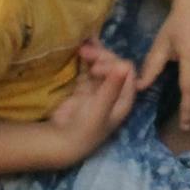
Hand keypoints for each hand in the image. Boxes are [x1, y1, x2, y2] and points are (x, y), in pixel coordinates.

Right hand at [44, 43, 137, 160]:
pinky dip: (84, 60)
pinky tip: (79, 48)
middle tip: (84, 52)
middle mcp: (115, 93)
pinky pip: (87, 70)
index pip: (127, 73)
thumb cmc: (85, 128)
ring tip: (81, 48)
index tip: (95, 68)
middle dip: (102, 57)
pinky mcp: (84, 89)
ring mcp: (99, 90)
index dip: (113, 64)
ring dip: (94, 55)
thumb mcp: (100, 108)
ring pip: (101, 66)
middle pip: (114, 66)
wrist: (62, 141)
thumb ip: (111, 86)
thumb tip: (125, 64)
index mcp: (124, 99)